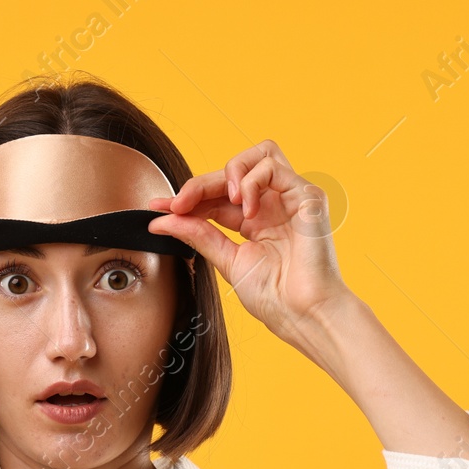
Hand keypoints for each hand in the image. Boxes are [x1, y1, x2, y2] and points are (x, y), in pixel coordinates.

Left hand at [146, 140, 350, 349]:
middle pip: (233, 172)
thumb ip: (198, 235)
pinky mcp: (308, 195)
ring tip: (224, 203)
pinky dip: (252, 181)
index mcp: (257, 221)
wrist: (304, 315)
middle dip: (199, 184)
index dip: (189, 197)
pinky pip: (273, 166)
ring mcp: (292, 198)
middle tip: (176, 204)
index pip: (218, 195)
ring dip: (230, 172)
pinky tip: (247, 210)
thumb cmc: (276, 297)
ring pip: (258, 154)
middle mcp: (275, 205)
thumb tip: (162, 221)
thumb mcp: (227, 261)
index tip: (159, 208)